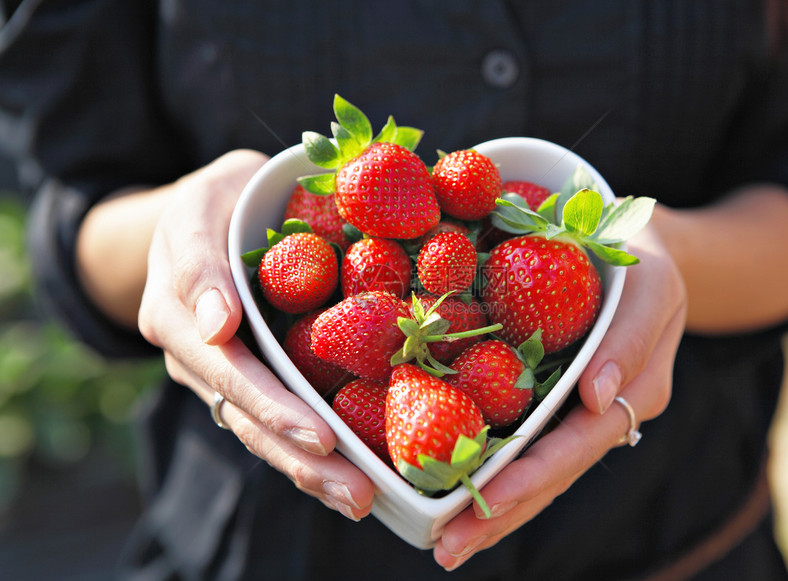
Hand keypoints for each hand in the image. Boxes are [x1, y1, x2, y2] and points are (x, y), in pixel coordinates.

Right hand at [137, 150, 374, 520]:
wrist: (208, 215)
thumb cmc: (218, 200)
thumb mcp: (204, 201)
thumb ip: (199, 260)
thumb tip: (216, 327)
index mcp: (178, 310)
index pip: (228, 367)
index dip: (272, 404)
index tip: (319, 435)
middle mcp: (194, 353)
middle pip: (246, 416)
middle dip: (301, 456)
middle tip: (356, 491)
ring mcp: (218, 372)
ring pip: (259, 431)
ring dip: (310, 471)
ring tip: (360, 501)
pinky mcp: (246, 378)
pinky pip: (273, 420)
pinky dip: (308, 453)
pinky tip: (349, 479)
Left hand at [433, 221, 686, 569]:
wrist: (637, 249)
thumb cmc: (645, 262)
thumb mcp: (650, 286)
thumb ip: (631, 340)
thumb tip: (598, 398)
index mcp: (633, 394)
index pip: (576, 446)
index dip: (531, 477)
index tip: (485, 503)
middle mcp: (603, 415)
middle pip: (551, 475)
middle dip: (500, 514)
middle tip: (447, 549)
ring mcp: (577, 412)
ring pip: (536, 469)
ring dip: (492, 508)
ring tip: (444, 542)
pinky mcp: (554, 399)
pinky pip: (524, 440)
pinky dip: (493, 469)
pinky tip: (456, 489)